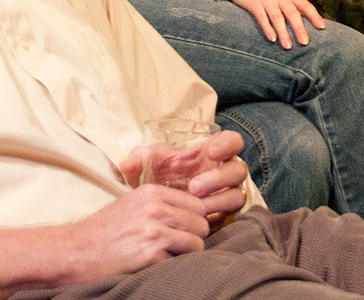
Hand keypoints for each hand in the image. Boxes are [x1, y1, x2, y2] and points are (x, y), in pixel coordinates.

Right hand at [50, 184, 215, 282]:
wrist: (75, 252)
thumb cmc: (104, 231)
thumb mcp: (132, 204)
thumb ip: (162, 204)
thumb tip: (197, 212)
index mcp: (152, 192)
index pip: (197, 204)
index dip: (195, 220)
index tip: (186, 230)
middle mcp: (155, 208)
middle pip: (201, 224)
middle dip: (194, 238)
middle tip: (176, 247)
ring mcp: (154, 231)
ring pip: (196, 243)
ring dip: (186, 254)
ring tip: (166, 256)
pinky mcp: (150, 254)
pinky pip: (180, 261)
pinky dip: (170, 266)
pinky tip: (152, 264)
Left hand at [119, 130, 248, 214]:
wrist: (157, 213)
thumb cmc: (159, 182)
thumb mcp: (147, 169)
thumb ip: (138, 161)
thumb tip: (125, 164)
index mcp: (211, 154)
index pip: (232, 142)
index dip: (227, 145)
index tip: (212, 152)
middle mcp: (223, 173)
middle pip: (238, 171)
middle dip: (219, 178)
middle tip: (194, 188)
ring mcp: (226, 195)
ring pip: (236, 195)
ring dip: (218, 200)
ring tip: (196, 206)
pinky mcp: (225, 216)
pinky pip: (231, 217)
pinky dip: (217, 217)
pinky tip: (200, 220)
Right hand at [227, 0, 323, 47]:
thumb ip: (295, 9)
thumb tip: (310, 25)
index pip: (305, 5)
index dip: (314, 16)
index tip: (322, 27)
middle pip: (292, 13)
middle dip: (299, 28)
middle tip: (305, 42)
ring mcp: (267, 0)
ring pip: (277, 17)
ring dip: (283, 33)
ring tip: (288, 46)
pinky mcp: (255, 4)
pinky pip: (262, 17)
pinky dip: (267, 28)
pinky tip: (272, 39)